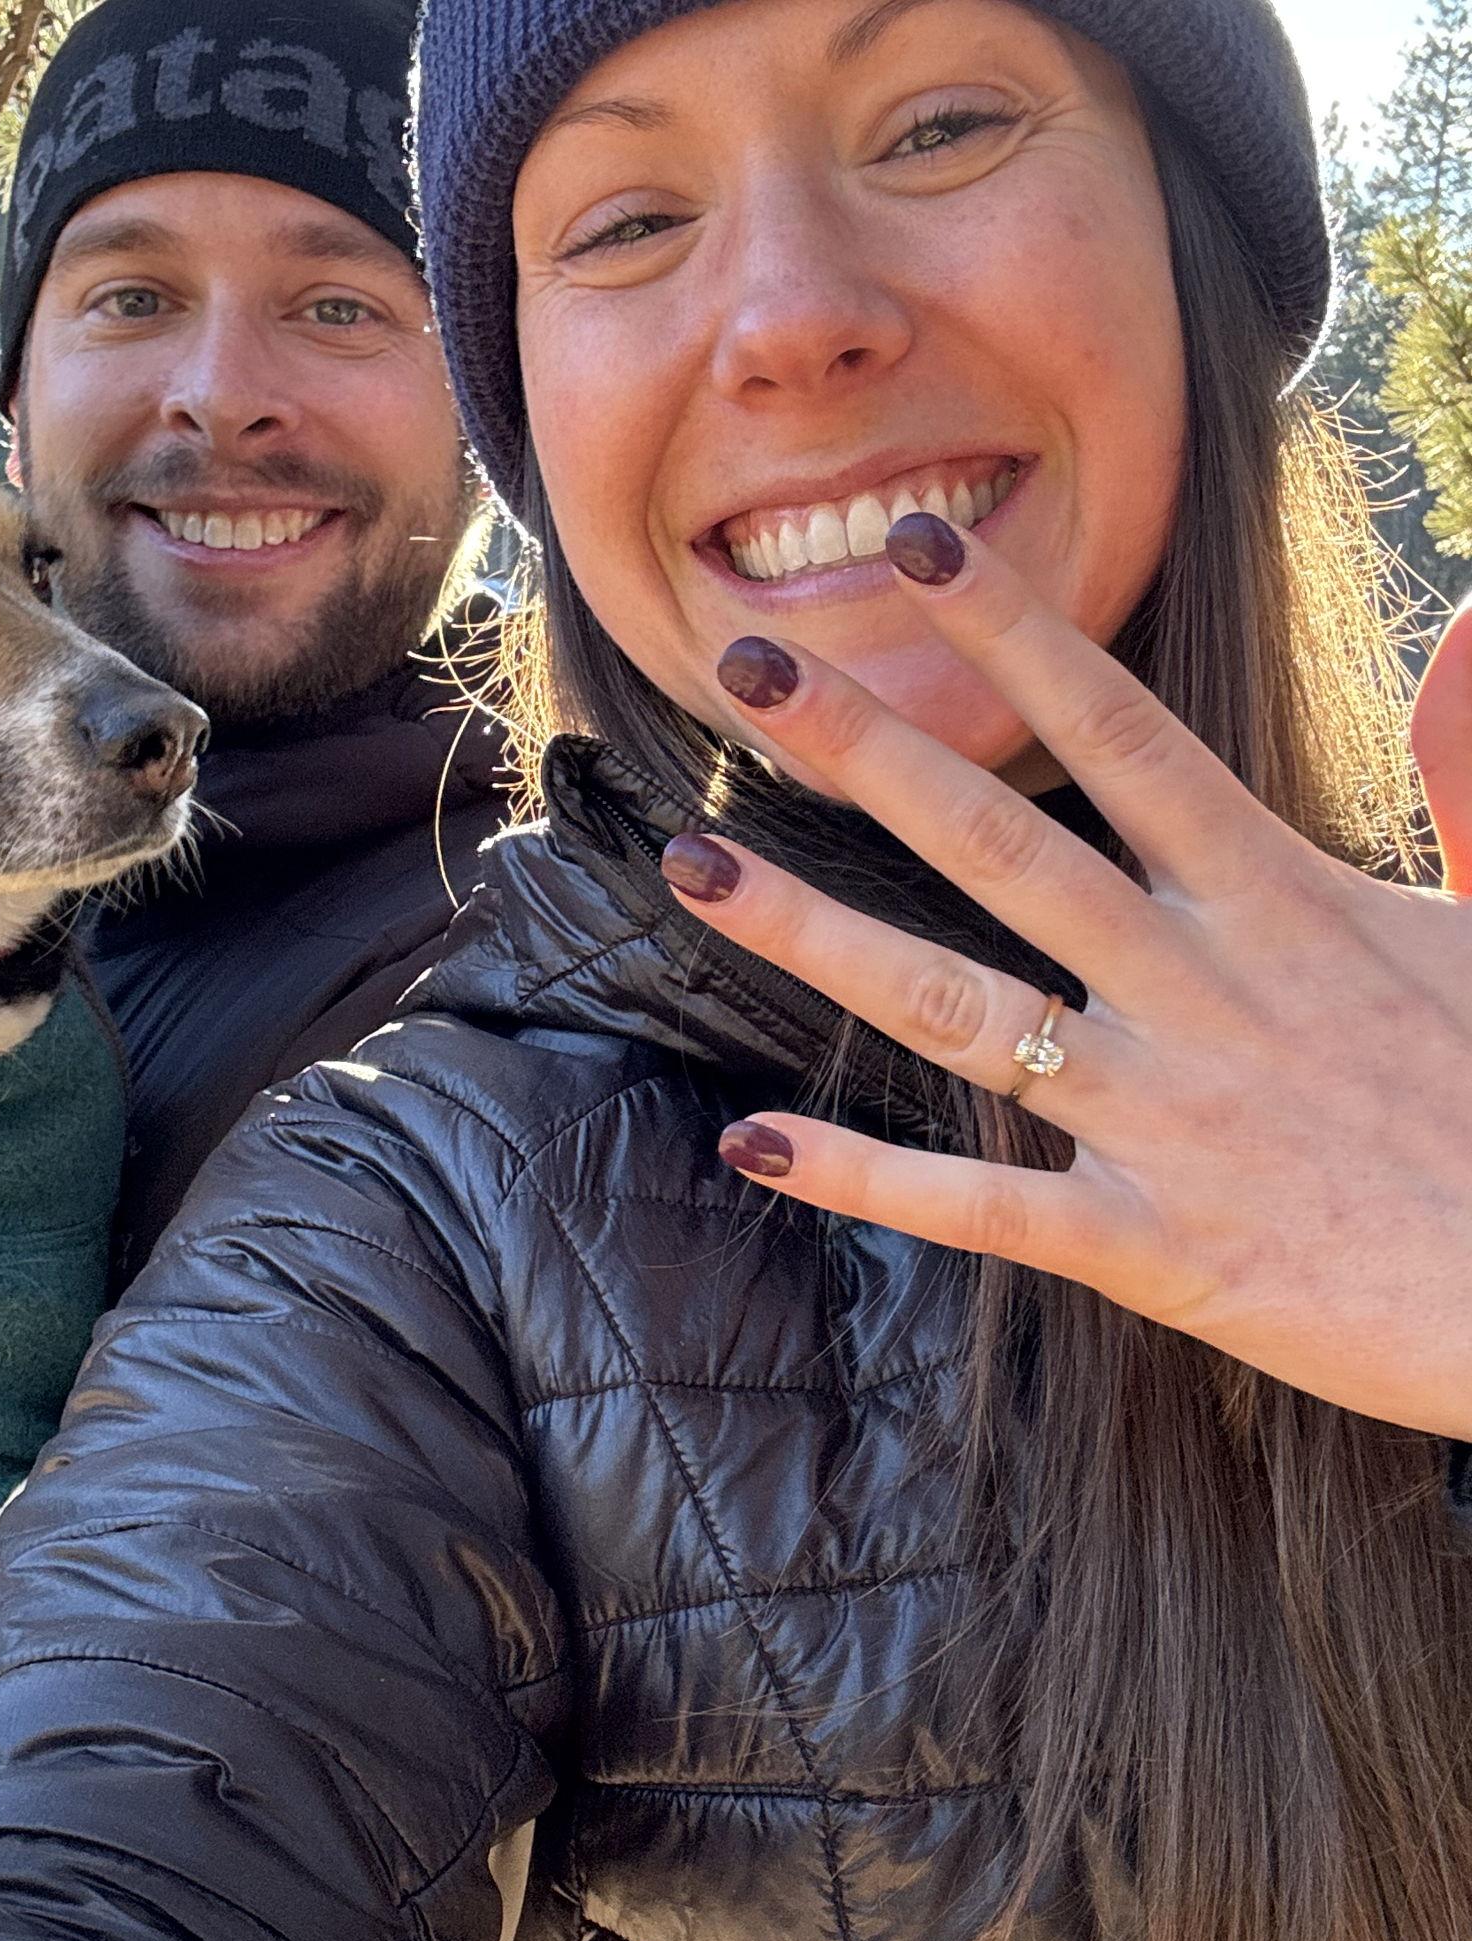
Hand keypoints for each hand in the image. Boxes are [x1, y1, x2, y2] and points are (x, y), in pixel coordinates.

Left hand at [662, 514, 1471, 1436]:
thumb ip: (1441, 800)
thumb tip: (1458, 666)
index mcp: (1286, 901)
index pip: (1126, 735)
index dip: (1017, 634)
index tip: (917, 546)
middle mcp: (1205, 991)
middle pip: (1006, 843)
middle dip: (871, 746)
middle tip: (745, 662)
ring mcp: (1171, 1118)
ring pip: (956, 1008)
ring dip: (815, 934)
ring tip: (693, 865)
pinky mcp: (1158, 1247)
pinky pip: (982, 1207)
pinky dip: (862, 1180)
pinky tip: (751, 1145)